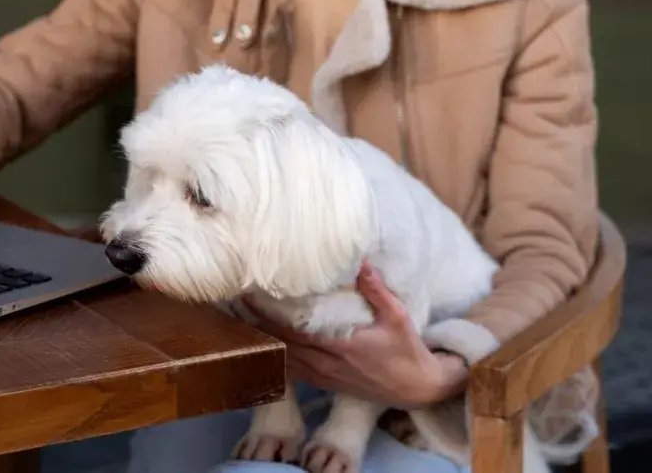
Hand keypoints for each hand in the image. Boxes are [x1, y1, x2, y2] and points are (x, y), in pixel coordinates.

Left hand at [247, 262, 468, 407]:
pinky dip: (274, 356)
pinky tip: (260, 344)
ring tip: (240, 319)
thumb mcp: (398, 318)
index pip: (293, 330)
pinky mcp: (323, 382)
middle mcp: (325, 363)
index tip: (250, 295)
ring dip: (261, 340)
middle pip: (279, 344)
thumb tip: (361, 262)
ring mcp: (322, 375)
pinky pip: (291, 370)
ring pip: (281, 358)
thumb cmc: (407, 351)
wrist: (416, 388)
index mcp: (340, 346)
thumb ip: (377, 291)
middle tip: (235, 301)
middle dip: (255, 324)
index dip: (267, 315)